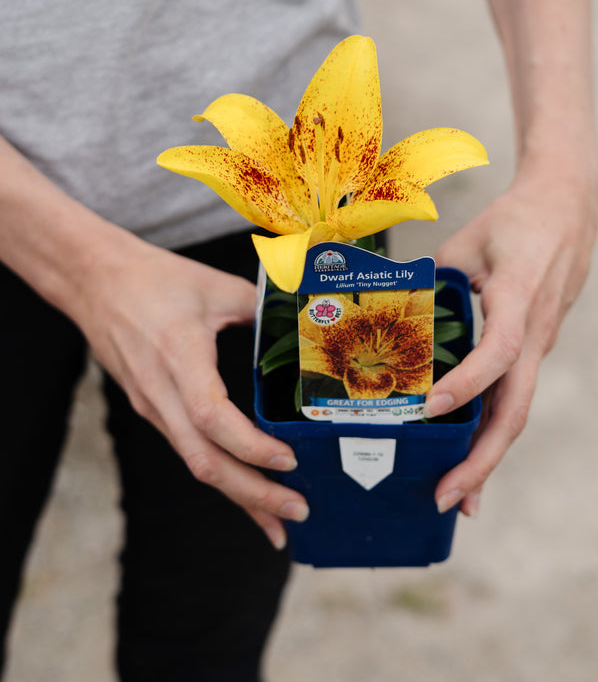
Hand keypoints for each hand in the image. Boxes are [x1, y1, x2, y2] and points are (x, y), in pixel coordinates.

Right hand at [70, 233, 307, 550]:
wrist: (95, 281)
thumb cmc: (154, 279)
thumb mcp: (215, 285)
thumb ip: (261, 308)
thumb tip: (302, 326)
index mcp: (179, 356)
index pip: (211, 416)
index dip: (249, 446)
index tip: (288, 460)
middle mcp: (161, 392)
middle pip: (204, 460)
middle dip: (252, 494)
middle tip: (297, 512)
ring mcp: (153, 406)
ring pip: (196, 463)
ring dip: (238, 494)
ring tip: (278, 519)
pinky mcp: (152, 409)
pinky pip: (188, 450)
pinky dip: (220, 473)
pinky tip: (245, 486)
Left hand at [426, 164, 597, 516]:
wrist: (568, 208)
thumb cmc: (515, 219)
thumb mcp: (467, 239)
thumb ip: (431, 280)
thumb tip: (390, 316)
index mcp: (519, 297)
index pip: (500, 350)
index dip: (467, 384)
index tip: (428, 408)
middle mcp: (536, 332)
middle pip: (515, 408)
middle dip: (481, 459)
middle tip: (444, 496)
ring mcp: (539, 345)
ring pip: (516, 411)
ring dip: (487, 457)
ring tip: (456, 497)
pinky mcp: (534, 348)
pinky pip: (514, 396)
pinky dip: (491, 431)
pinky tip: (471, 458)